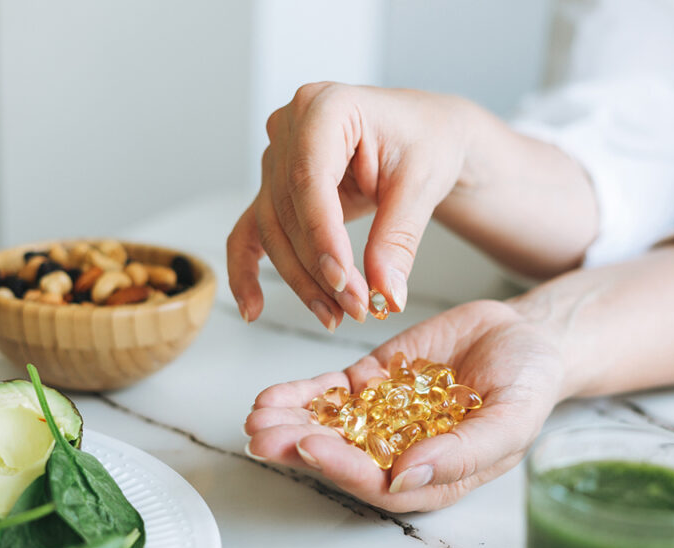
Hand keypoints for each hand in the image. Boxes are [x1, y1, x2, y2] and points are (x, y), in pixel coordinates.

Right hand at [227, 82, 475, 330]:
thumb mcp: (422, 185)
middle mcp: (289, 126)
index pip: (309, 178)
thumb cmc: (426, 141)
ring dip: (301, 279)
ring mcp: (277, 157)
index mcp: (326, 106)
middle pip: (288, 211)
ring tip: (336, 315)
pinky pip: (251, 231)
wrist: (426, 135)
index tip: (343, 281)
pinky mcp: (274, 188)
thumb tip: (386, 294)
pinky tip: (254, 308)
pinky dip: (247, 270)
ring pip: (273, 230)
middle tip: (356, 308)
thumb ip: (398, 238)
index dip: (322, 235)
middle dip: (319, 268)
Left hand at [243, 300, 562, 511]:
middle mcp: (401, 452)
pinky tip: (271, 396)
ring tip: (257, 417)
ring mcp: (383, 416)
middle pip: (342, 457)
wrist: (527, 336)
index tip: (311, 448)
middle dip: (299, 447)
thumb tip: (406, 479)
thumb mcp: (511, 419)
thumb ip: (462, 452)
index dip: (343, 468)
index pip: (379, 483)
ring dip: (290, 423)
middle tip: (263, 437)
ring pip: (329, 426)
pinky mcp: (373, 382)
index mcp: (433, 475)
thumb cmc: (530, 385)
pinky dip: (301, 394)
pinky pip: (331, 392)